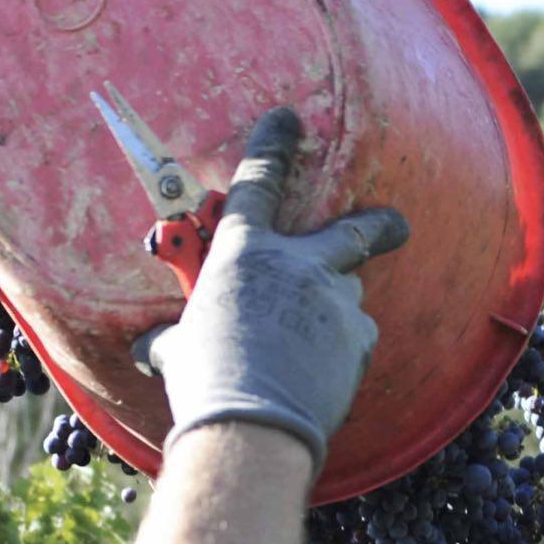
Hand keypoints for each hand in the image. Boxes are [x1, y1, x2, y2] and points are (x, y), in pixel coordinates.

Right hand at [135, 108, 408, 469]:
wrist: (255, 423)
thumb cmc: (206, 379)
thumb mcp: (179, 349)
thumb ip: (173, 339)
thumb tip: (146, 350)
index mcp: (245, 251)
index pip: (259, 183)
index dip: (273, 146)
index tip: (286, 119)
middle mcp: (300, 265)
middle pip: (354, 231)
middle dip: (380, 226)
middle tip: (397, 225)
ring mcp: (336, 300)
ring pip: (348, 294)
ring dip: (336, 310)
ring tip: (315, 342)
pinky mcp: (359, 339)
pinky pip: (354, 339)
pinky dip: (340, 351)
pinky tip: (321, 374)